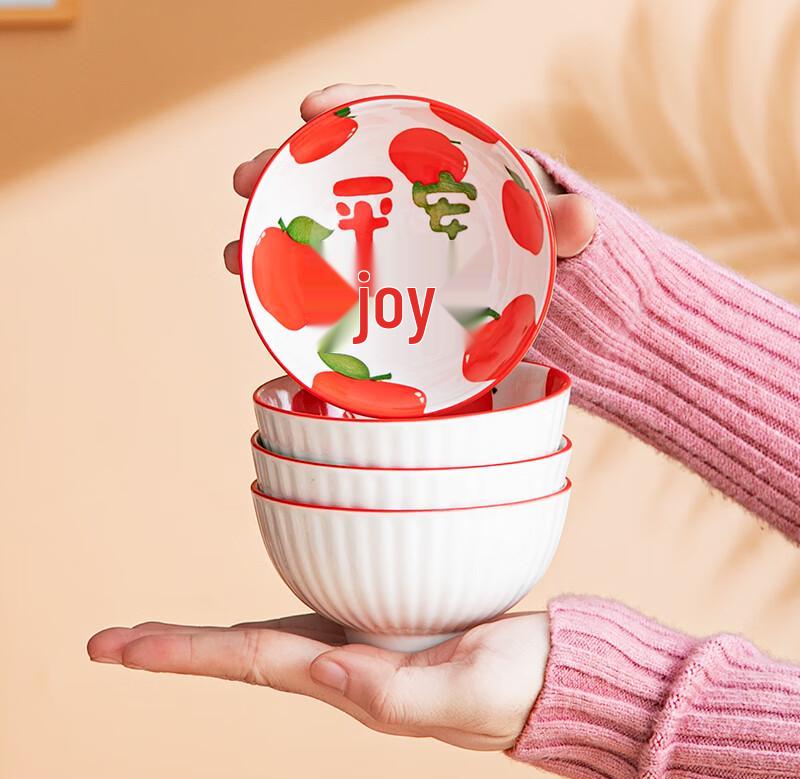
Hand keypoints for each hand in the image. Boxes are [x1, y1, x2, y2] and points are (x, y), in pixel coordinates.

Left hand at [87, 611, 548, 750]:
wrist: (556, 677)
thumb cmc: (520, 689)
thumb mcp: (467, 694)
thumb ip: (397, 692)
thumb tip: (324, 667)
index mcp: (357, 683)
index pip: (254, 661)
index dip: (184, 652)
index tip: (117, 648)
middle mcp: (347, 665)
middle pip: (246, 654)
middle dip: (176, 651)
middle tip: (108, 642)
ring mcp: (365, 643)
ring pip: (273, 636)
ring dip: (212, 637)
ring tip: (156, 635)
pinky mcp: (389, 622)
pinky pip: (316, 614)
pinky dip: (272, 609)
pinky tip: (255, 607)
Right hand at [223, 83, 596, 272]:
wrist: (520, 297)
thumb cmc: (526, 250)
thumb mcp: (544, 234)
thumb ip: (559, 226)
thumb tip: (584, 221)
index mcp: (428, 162)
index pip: (384, 118)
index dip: (345, 107)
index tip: (314, 109)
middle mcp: (391, 195)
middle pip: (328, 168)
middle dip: (281, 167)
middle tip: (248, 177)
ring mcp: (373, 239)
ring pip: (310, 224)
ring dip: (267, 234)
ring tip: (235, 253)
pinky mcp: (364, 283)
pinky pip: (318, 277)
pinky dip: (287, 285)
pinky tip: (261, 296)